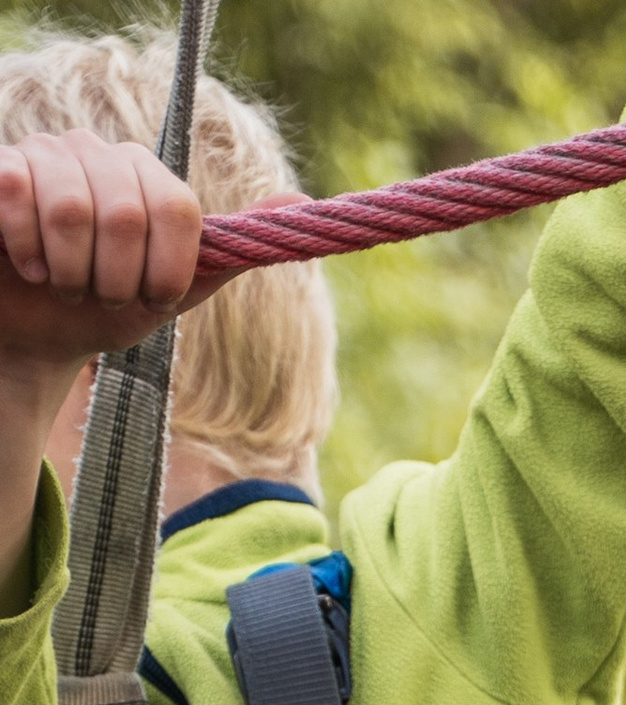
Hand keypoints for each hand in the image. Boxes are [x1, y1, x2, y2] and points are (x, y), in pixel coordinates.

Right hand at [0, 132, 206, 387]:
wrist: (39, 334)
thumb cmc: (106, 310)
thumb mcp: (173, 293)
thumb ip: (228, 255)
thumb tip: (300, 201)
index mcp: (147, 176)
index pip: (178, 209)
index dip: (167, 270)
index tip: (152, 299)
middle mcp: (99, 151)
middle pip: (127, 214)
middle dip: (114, 280)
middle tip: (99, 295)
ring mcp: (48, 153)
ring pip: (71, 210)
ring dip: (69, 272)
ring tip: (63, 284)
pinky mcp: (2, 167)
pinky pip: (19, 194)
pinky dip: (28, 250)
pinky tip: (29, 265)